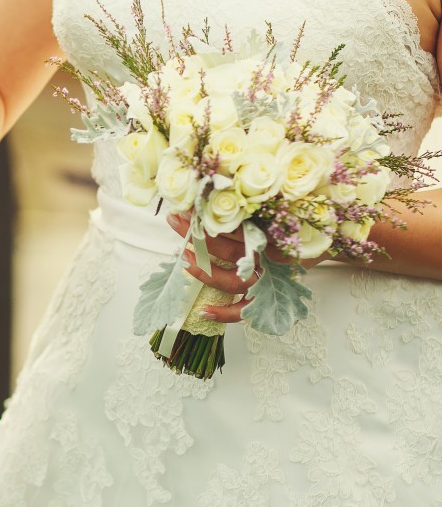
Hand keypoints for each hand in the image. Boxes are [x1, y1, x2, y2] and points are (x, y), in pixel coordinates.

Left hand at [167, 213, 325, 323]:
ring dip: (204, 271)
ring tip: (182, 258)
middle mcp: (268, 259)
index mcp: (270, 236)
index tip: (186, 206)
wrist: (331, 244)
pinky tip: (202, 311)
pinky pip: (244, 311)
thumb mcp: (280, 209)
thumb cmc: (300, 224)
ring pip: (231, 281)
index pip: (235, 226)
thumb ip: (253, 207)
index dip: (209, 217)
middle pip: (228, 250)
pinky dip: (224, 313)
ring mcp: (267, 282)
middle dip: (198, 236)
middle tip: (175, 220)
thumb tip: (217, 193)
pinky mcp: (267, 298)